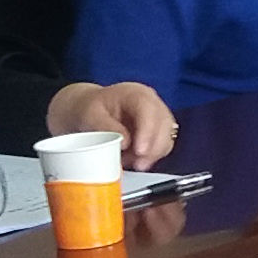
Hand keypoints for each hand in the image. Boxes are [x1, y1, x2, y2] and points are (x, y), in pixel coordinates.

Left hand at [50, 80, 179, 167]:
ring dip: (152, 154)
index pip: (149, 110)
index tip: (140, 150)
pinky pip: (162, 146)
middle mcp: (151, 103)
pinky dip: (151, 157)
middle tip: (137, 164)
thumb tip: (125, 142)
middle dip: (153, 148)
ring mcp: (157, 116)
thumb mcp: (91, 116)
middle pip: (163, 125)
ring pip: (166, 137)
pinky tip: (134, 160)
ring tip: (130, 162)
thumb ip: (107, 127)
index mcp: (136, 93)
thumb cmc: (90, 109)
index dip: (147, 131)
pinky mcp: (158, 131)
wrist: (90, 110)